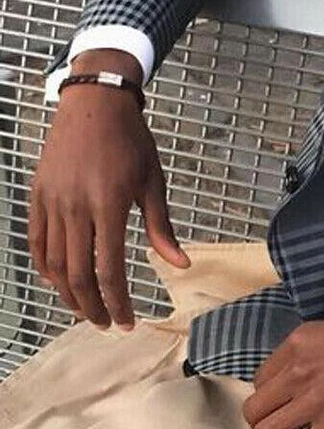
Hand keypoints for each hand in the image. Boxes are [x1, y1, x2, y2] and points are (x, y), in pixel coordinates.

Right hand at [29, 49, 188, 329]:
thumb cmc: (132, 142)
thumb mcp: (153, 182)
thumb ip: (162, 227)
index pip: (110, 268)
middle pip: (77, 274)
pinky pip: (37, 242)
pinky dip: (46, 268)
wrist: (95, 104)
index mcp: (110, 205)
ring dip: (68, 294)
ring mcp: (52, 202)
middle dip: (93, 306)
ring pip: (53, 264)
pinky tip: (60, 282)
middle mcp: (75, 207)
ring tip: (87, 309)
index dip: (118, 301)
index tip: (128, 321)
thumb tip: (180, 264)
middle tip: (107, 324)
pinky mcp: (38, 196)